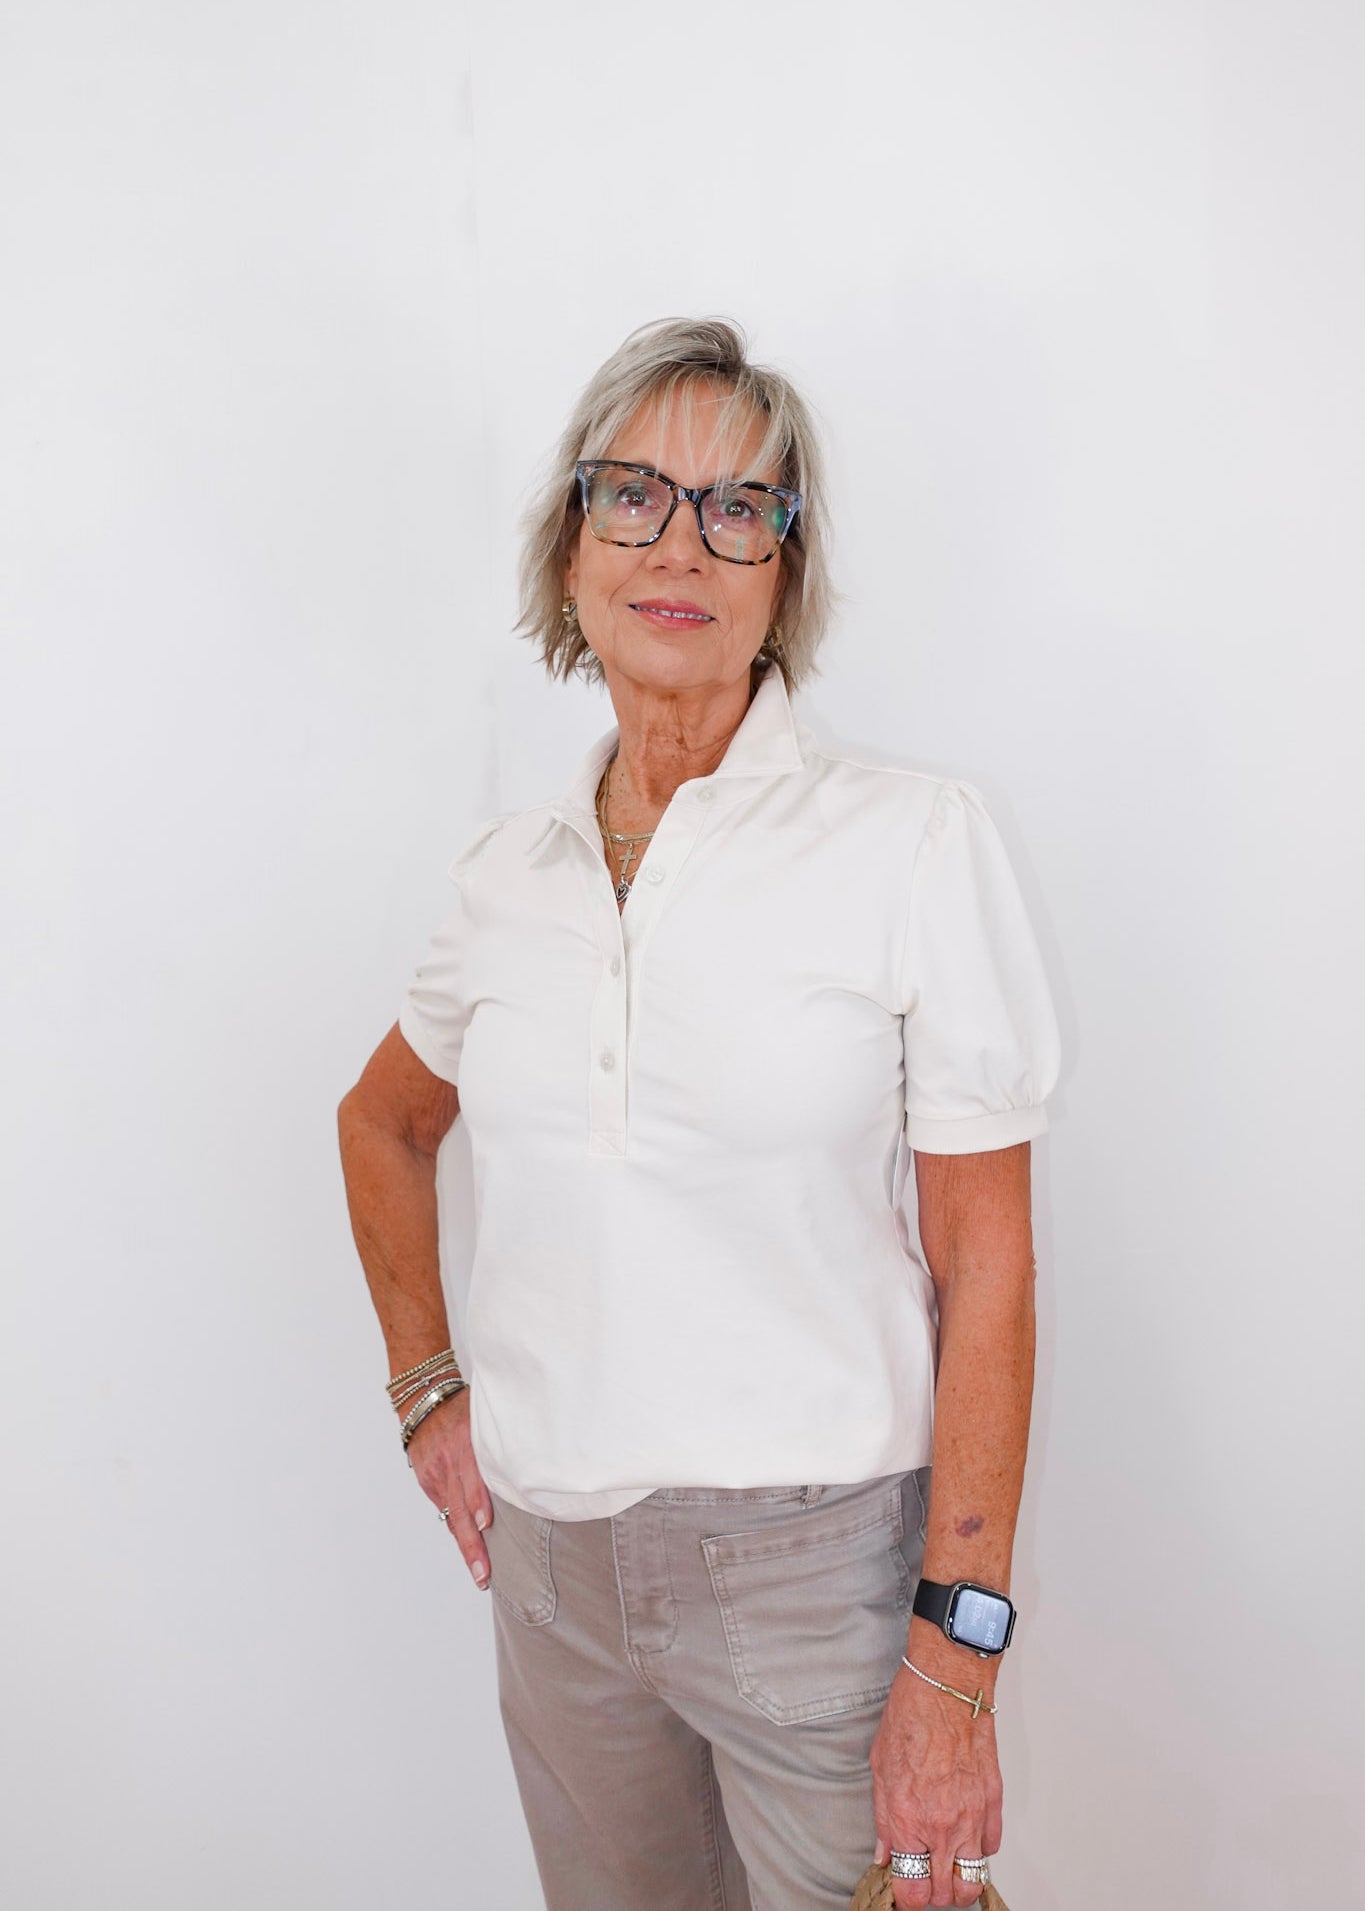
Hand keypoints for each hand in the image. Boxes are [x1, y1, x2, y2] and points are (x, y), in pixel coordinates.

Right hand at [406, 1389, 493, 1588]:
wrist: (424, 1399)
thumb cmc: (464, 1407)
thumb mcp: (484, 1418)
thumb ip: (499, 1444)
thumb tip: (529, 1471)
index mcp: (464, 1445)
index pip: (471, 1479)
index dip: (477, 1503)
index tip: (485, 1526)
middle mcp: (447, 1464)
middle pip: (458, 1511)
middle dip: (472, 1546)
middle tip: (483, 1574)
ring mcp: (434, 1475)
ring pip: (451, 1516)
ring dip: (466, 1544)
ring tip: (480, 1571)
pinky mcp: (427, 1481)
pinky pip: (445, 1507)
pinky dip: (457, 1525)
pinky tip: (469, 1544)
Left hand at [869, 1661, 1002, 1907]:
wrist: (946, 1686)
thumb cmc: (910, 1717)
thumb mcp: (880, 1768)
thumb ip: (883, 1819)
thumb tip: (886, 1852)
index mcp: (910, 1820)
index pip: (914, 1890)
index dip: (907, 1896)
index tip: (903, 1888)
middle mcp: (944, 1826)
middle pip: (947, 1893)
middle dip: (933, 1891)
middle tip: (924, 1874)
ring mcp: (973, 1815)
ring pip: (974, 1880)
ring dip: (959, 1878)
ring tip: (946, 1863)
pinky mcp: (994, 1800)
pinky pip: (991, 1846)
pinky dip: (978, 1848)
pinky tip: (964, 1833)